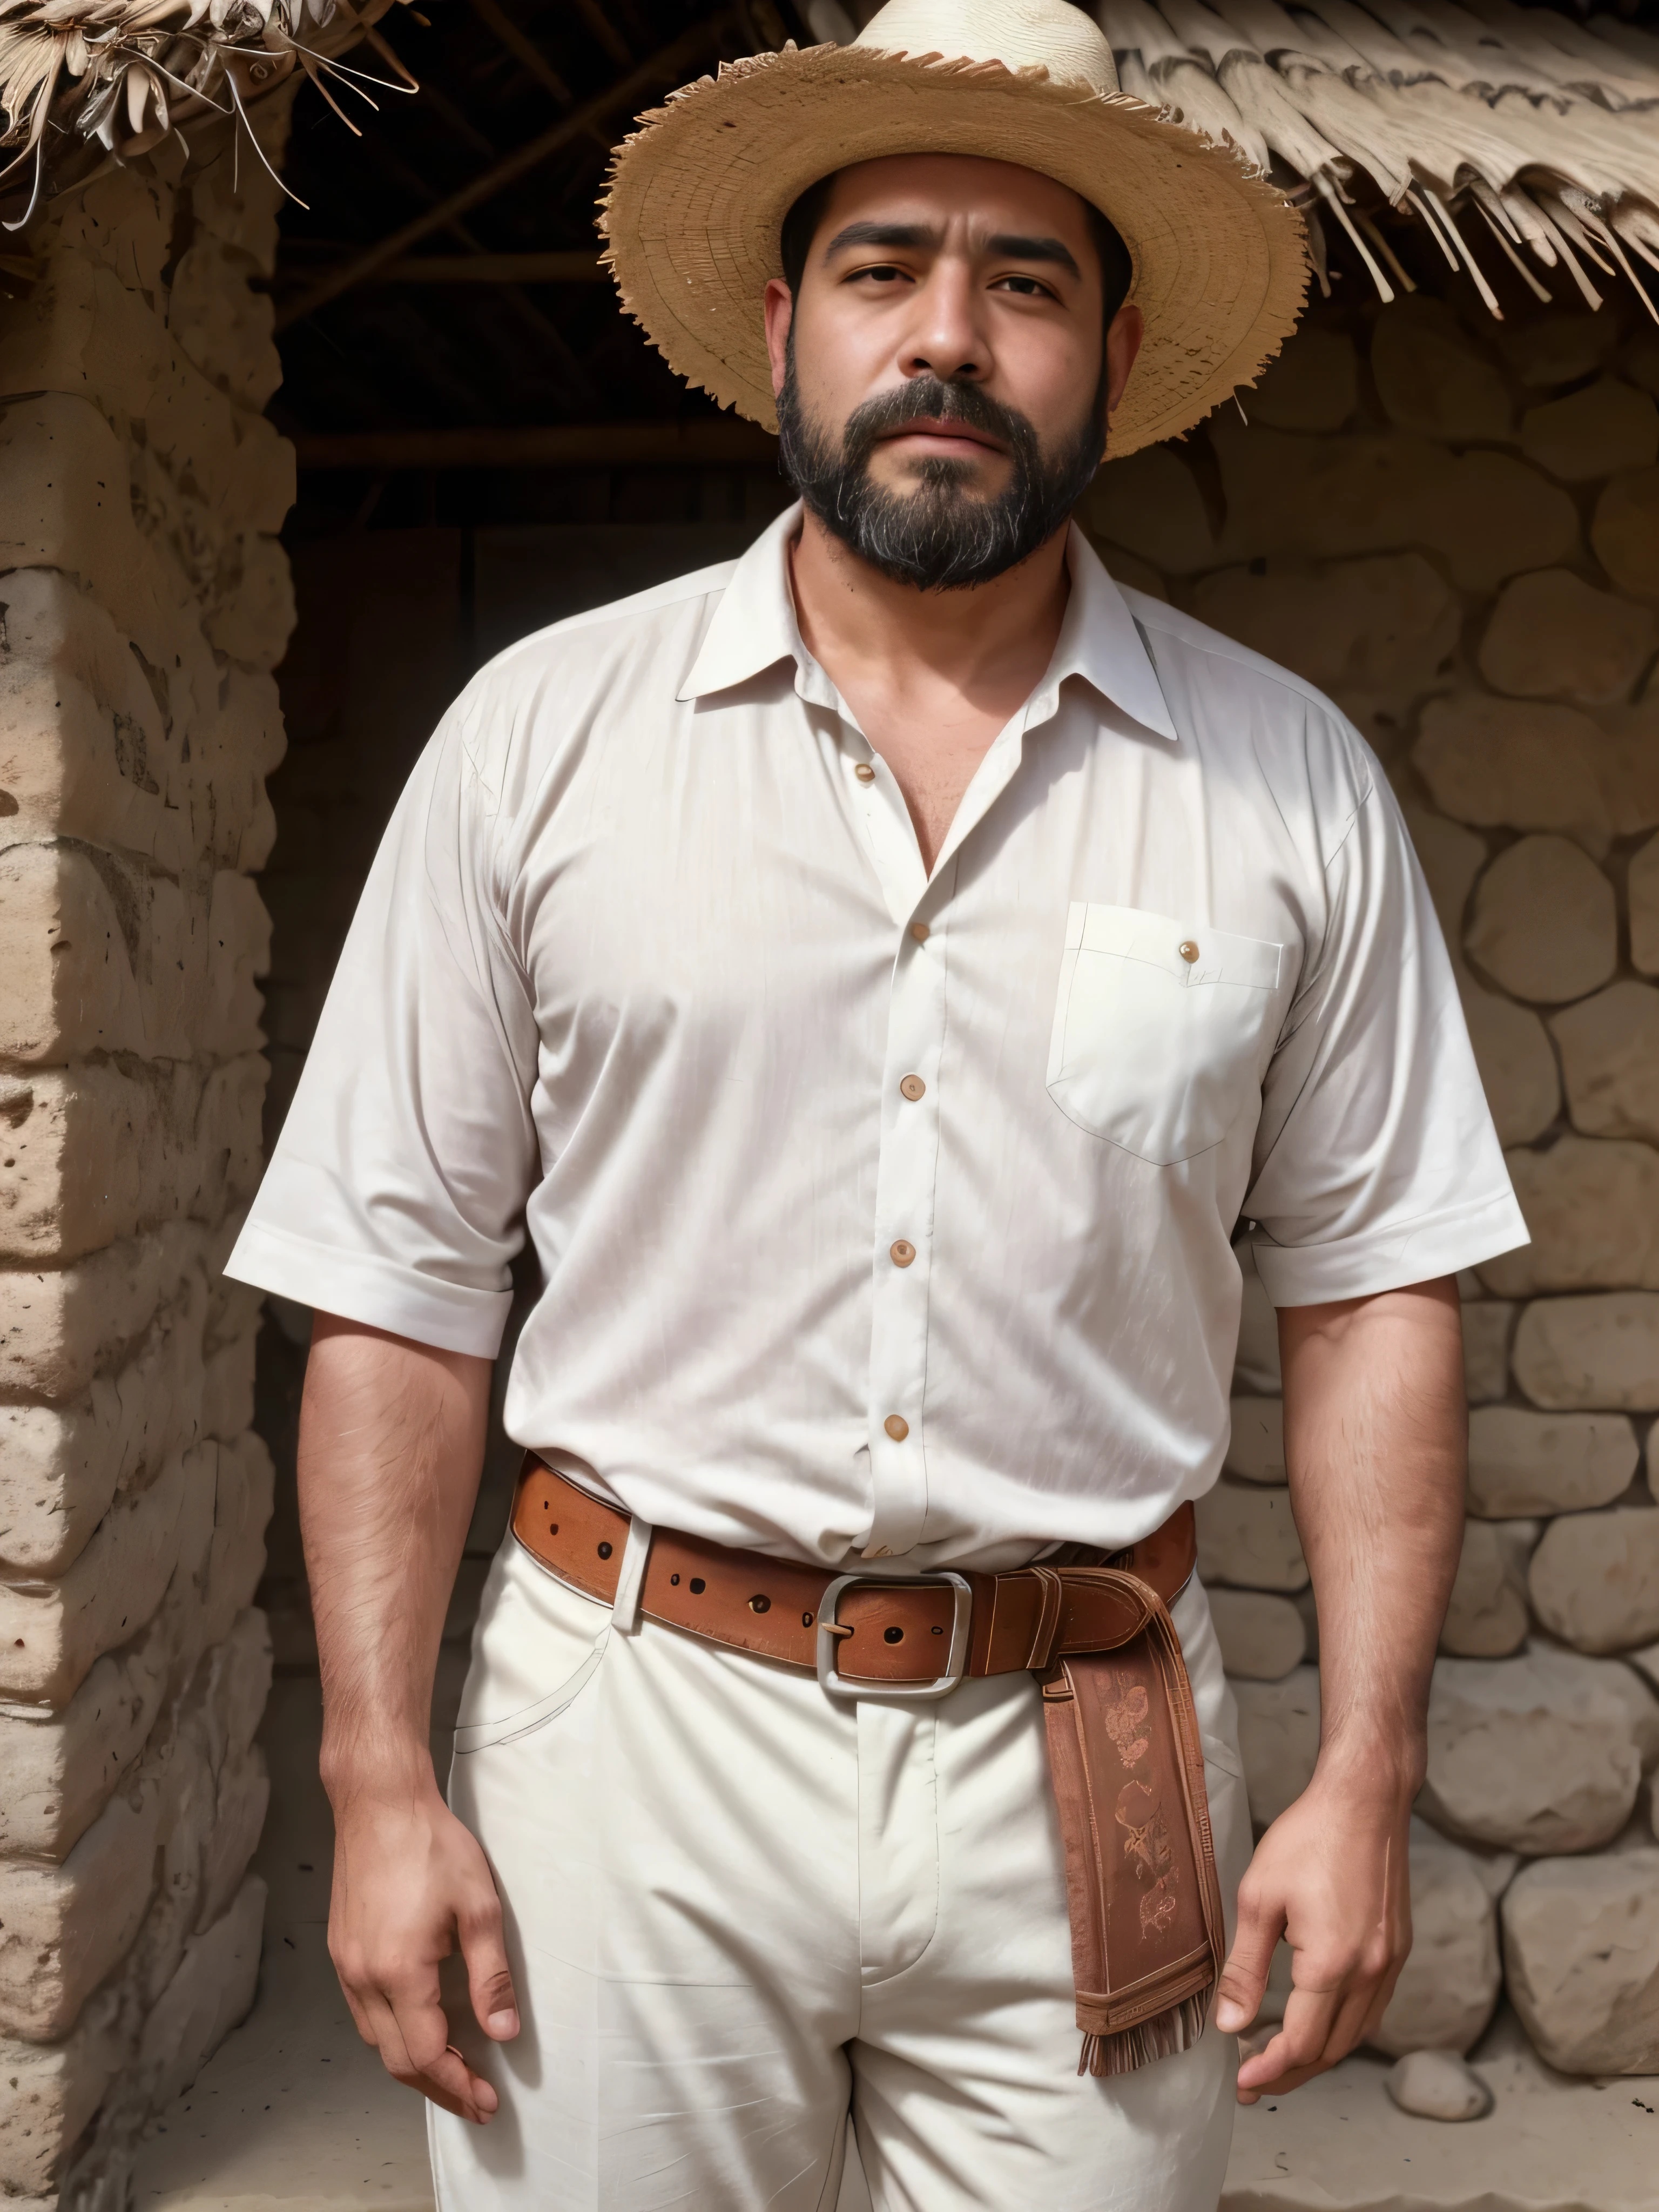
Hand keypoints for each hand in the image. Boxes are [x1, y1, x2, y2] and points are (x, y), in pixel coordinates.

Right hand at [327, 1776, 519, 2123]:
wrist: (379, 1804)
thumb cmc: (432, 1846)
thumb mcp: (479, 1907)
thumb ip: (491, 1975)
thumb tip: (503, 2032)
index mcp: (398, 1972)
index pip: (425, 2055)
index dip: (457, 2085)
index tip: (487, 2102)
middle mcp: (363, 1979)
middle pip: (396, 2060)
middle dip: (438, 2086)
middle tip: (476, 2099)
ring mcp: (346, 1967)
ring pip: (376, 2041)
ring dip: (413, 2064)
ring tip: (454, 2070)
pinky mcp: (342, 1952)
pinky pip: (365, 2014)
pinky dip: (393, 2035)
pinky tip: (419, 2028)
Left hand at [1211, 1767, 1411, 2102]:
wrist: (1366, 1800)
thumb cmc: (1308, 1838)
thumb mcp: (1259, 1898)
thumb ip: (1245, 1968)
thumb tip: (1230, 2026)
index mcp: (1334, 1963)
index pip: (1301, 2043)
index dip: (1269, 2070)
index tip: (1242, 2082)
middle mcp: (1371, 1973)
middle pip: (1331, 2050)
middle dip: (1291, 2073)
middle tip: (1254, 2084)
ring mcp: (1391, 1964)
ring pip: (1356, 2036)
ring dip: (1319, 2057)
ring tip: (1280, 2063)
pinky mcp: (1397, 1951)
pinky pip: (1372, 2010)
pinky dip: (1343, 2030)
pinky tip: (1318, 2025)